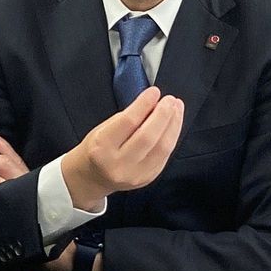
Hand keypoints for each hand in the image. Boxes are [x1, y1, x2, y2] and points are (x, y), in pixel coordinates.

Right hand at [62, 87, 183, 210]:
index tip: (154, 92)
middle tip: (170, 100)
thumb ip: (127, 117)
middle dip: (163, 114)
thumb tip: (152, 103)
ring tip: (177, 108)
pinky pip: (166, 155)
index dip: (144, 104)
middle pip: (148, 136)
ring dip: (173, 124)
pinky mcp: (148, 179)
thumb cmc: (97, 148)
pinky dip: (172, 136)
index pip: (128, 122)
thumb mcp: (103, 128)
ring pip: (162, 147)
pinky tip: (174, 123)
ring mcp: (135, 175)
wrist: (93, 177)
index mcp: (102, 147)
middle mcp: (118, 164)